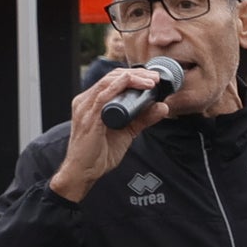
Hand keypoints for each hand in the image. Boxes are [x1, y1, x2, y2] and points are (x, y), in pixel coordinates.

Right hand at [49, 66, 172, 198]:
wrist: (83, 172)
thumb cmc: (99, 153)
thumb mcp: (127, 131)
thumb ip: (143, 119)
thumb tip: (163, 107)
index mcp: (91, 102)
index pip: (112, 80)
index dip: (133, 75)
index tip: (153, 78)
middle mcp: (85, 101)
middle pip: (111, 77)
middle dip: (136, 74)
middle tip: (155, 78)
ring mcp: (85, 109)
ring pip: (108, 83)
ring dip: (132, 79)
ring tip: (150, 81)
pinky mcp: (89, 119)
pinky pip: (103, 97)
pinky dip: (118, 87)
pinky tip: (130, 83)